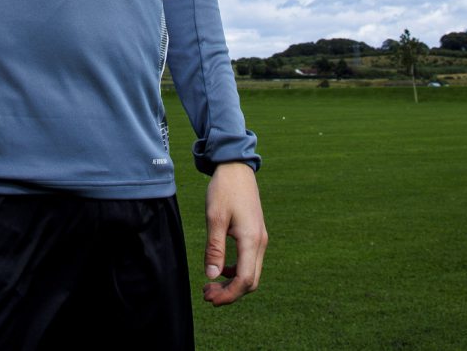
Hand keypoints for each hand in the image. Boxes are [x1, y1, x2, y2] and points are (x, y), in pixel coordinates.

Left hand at [201, 161, 266, 305]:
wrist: (237, 168)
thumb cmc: (224, 190)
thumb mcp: (214, 217)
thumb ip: (214, 248)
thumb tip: (212, 276)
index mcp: (251, 240)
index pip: (244, 280)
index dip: (228, 295)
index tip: (209, 298)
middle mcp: (260, 242)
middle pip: (250, 281)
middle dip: (230, 293)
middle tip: (206, 293)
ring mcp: (260, 239)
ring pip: (251, 273)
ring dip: (232, 284)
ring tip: (210, 284)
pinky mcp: (256, 235)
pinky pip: (249, 262)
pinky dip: (236, 271)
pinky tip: (220, 268)